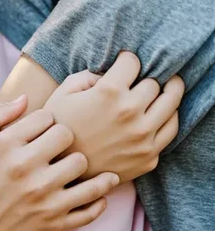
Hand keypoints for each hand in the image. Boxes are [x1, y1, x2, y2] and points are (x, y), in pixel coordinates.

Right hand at [0, 96, 119, 230]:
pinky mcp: (55, 222)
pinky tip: (97, 188)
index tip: (43, 128)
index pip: (46, 116)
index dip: (46, 119)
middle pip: (67, 135)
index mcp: (5, 145)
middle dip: (63, 136)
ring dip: (79, 162)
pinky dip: (99, 195)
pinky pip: (91, 205)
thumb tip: (26, 97)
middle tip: (58, 144)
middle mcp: (26, 169)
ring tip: (72, 164)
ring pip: (82, 165)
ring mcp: (43, 198)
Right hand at [44, 52, 183, 181]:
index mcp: (109, 93)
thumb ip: (90, 75)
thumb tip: (111, 74)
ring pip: (172, 106)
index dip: (127, 59)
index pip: (133, 62)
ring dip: (166, 95)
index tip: (124, 62)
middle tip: (139, 79)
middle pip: (155, 83)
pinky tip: (156, 115)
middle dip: (146, 78)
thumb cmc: (59, 127)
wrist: (58, 171)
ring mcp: (143, 138)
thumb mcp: (65, 91)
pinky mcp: (148, 158)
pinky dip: (165, 119)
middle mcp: (130, 114)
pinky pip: (169, 131)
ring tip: (162, 90)